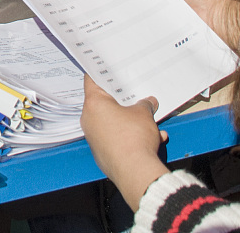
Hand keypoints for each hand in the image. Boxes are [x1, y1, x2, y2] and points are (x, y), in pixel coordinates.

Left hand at [80, 76, 169, 210]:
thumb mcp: (144, 114)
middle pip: (104, 103)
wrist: (135, 172)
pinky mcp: (101, 153)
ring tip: (150, 123)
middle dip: (122, 101)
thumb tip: (149, 103)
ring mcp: (93, 137)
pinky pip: (115, 139)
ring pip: (112, 123)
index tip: (106, 68)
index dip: (100, 73)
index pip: (91, 80)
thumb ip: (145, 104)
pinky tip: (151, 140)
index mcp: (94, 104)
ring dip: (131, 122)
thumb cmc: (134, 138)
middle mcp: (89, 119)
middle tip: (135, 96)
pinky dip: (130, 137)